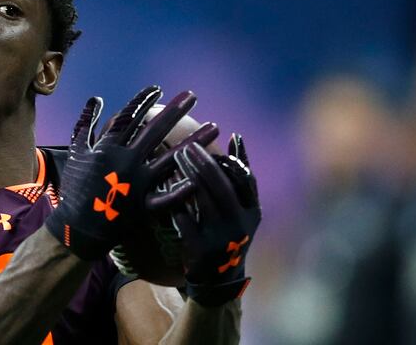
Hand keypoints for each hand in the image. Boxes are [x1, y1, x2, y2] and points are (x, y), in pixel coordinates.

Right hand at [44, 86, 200, 259]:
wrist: (77, 226)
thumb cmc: (75, 187)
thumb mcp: (76, 151)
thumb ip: (86, 123)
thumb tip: (95, 99)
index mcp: (108, 147)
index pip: (129, 117)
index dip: (143, 101)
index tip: (158, 89)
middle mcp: (125, 161)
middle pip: (155, 131)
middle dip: (175, 112)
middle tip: (192, 96)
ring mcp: (137, 183)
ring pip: (171, 158)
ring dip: (194, 142)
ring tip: (214, 127)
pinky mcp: (143, 205)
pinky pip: (166, 197)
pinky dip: (182, 189)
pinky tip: (200, 176)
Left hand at [173, 134, 260, 305]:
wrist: (218, 278)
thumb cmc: (227, 232)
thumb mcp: (242, 209)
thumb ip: (241, 176)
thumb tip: (237, 138)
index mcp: (252, 212)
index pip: (245, 179)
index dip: (229, 158)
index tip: (214, 140)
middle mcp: (239, 225)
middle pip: (221, 187)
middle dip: (203, 164)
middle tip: (187, 147)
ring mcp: (220, 238)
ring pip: (202, 200)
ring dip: (187, 177)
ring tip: (175, 159)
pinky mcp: (200, 249)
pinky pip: (184, 218)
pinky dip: (175, 199)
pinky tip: (164, 183)